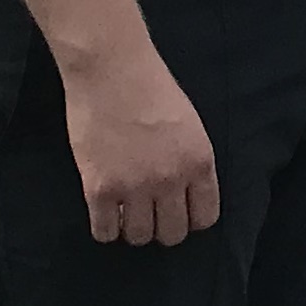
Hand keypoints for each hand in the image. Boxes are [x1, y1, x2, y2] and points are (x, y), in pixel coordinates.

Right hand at [65, 40, 219, 246]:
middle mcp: (171, 179)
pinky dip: (105, 227)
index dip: (191, 219)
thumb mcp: (190, 125)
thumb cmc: (151, 86)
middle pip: (172, 234)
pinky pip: (105, 232)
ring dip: (133, 228)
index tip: (178, 212)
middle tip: (150, 213)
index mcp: (199, 161)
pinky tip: (105, 211)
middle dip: (162, 227)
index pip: (205, 218)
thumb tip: (184, 195)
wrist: (111, 68)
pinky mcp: (99, 189)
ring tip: (126, 211)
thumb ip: (190, 162)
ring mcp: (134, 187)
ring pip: (139, 237)